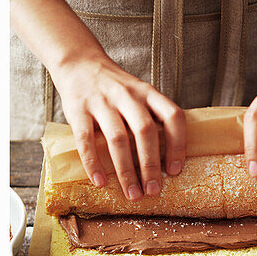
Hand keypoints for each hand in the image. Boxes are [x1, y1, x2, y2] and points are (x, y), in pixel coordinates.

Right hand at [56, 53, 185, 200]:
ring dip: (126, 171)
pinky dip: (93, 163)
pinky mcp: (78, 109)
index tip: (175, 170)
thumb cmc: (113, 86)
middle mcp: (126, 95)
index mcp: (146, 92)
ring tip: (132, 194)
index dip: (178, 144)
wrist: (78, 62)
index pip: (172, 115)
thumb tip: (167, 158)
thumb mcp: (137, 91)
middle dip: (151, 165)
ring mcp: (101, 101)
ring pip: (118, 138)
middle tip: (153, 191)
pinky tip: (99, 182)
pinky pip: (86, 140)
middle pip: (145, 131)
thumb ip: (150, 115)